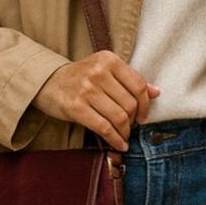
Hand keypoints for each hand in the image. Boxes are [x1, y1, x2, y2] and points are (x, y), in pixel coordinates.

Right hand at [32, 50, 159, 150]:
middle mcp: (98, 72)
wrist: (48, 82)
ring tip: (124, 135)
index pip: (138, 85)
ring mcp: (87, 90)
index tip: (143, 116)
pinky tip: (119, 144)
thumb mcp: (105, 71)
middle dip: (134, 120)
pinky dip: (115, 139)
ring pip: (119, 117)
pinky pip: (104, 127)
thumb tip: (156, 92)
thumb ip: (130, 80)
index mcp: (109, 60)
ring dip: (125, 131)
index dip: (145, 105)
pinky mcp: (76, 107)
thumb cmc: (82, 77)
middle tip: (131, 126)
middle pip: (129, 103)